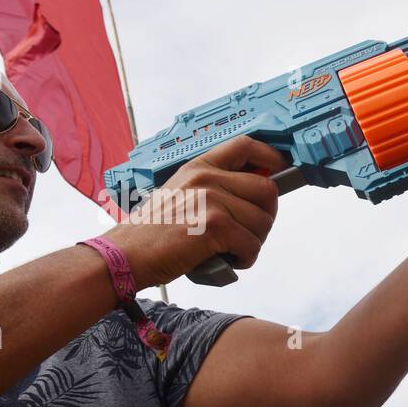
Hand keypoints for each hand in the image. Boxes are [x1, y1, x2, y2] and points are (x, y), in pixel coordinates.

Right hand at [103, 135, 286, 287]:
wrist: (126, 254)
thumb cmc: (155, 233)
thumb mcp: (182, 195)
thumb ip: (215, 188)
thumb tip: (259, 191)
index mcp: (199, 166)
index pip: (245, 146)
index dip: (270, 157)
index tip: (281, 168)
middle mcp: (206, 178)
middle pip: (267, 189)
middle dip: (266, 216)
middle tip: (248, 233)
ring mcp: (211, 199)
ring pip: (263, 222)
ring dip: (254, 242)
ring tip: (231, 250)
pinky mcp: (214, 225)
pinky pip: (252, 244)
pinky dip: (246, 258)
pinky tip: (229, 260)